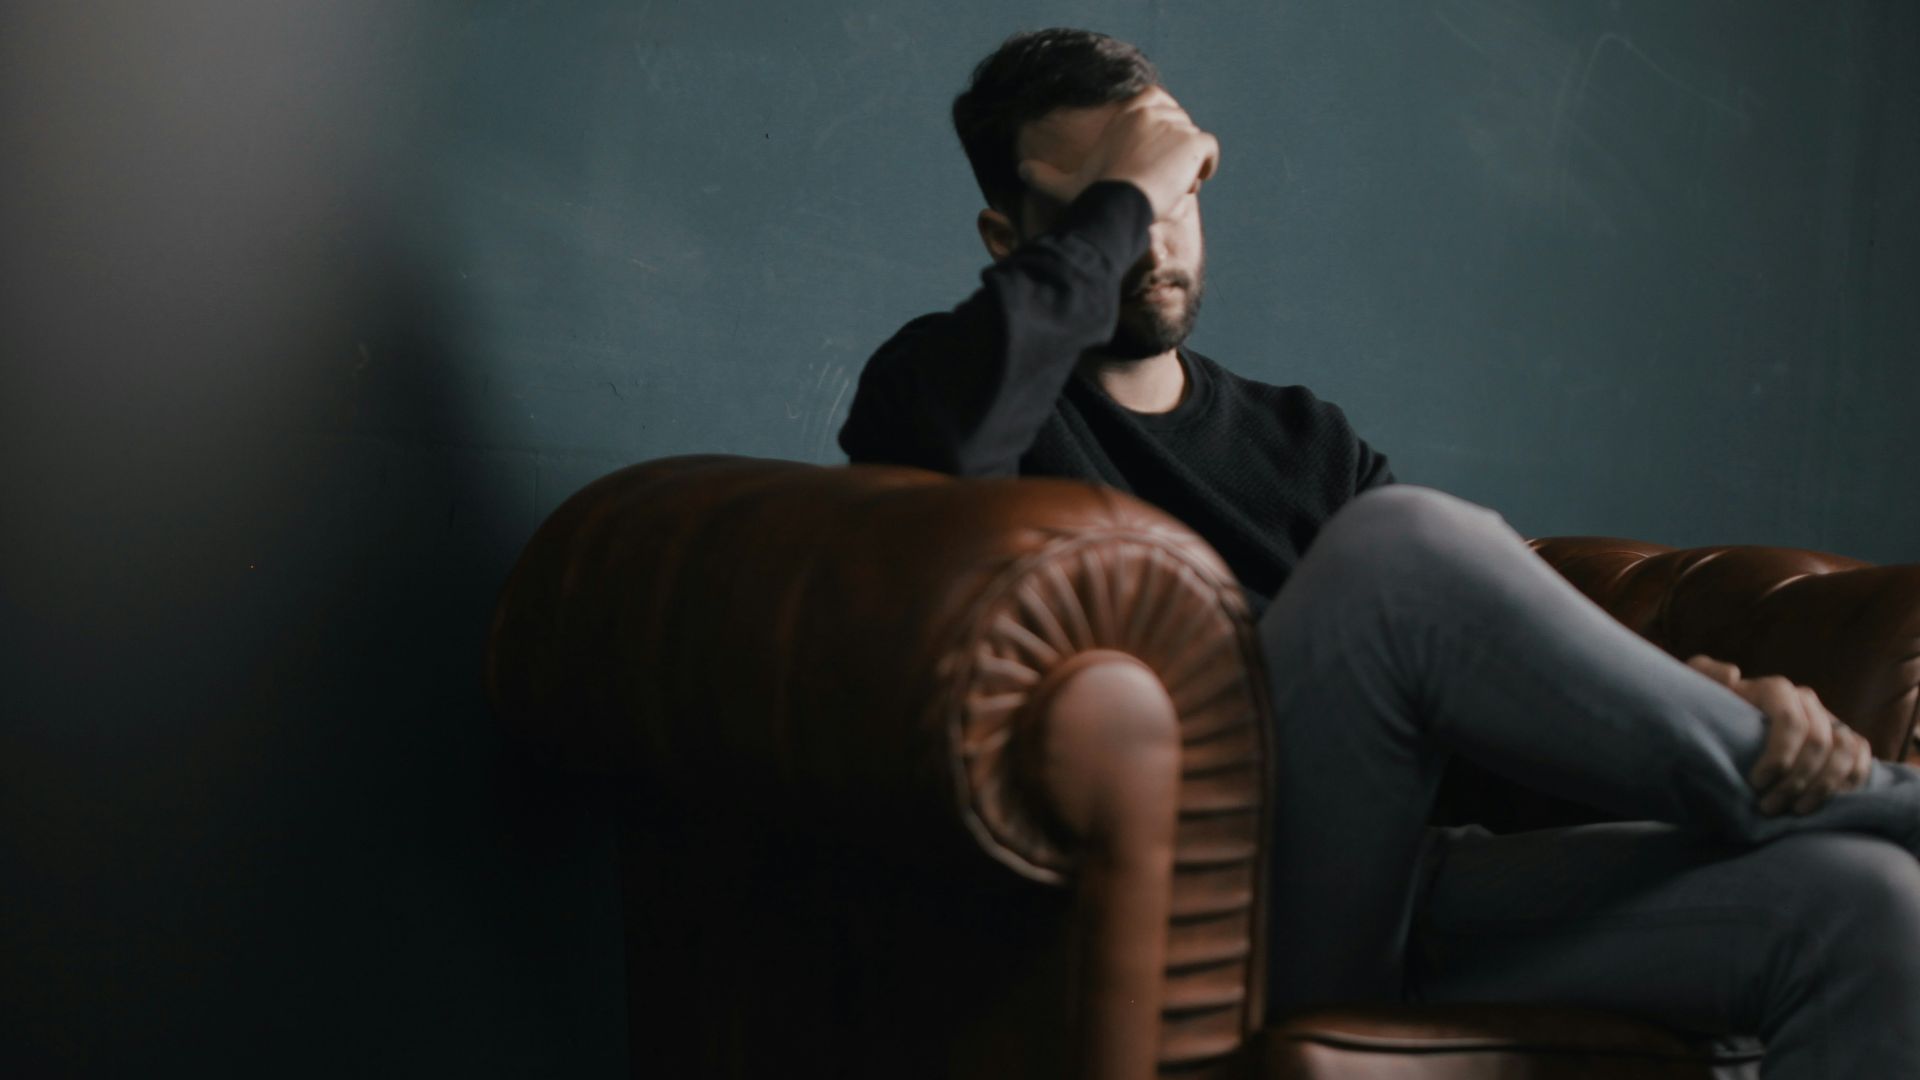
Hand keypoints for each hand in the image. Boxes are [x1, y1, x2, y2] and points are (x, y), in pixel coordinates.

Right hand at [1018, 86, 1219, 220]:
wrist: (1117, 204)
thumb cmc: (1092, 195)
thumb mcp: (1065, 184)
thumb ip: (1044, 176)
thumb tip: (1020, 171)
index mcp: (1129, 111)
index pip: (1157, 105)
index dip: (1158, 132)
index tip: (1150, 158)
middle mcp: (1153, 110)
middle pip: (1178, 126)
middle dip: (1173, 151)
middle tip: (1158, 181)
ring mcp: (1175, 123)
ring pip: (1192, 142)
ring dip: (1186, 165)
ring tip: (1169, 188)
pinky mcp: (1194, 141)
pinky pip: (1209, 150)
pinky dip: (1205, 167)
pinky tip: (1189, 184)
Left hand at [1686, 655, 1872, 814]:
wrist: (1724, 729)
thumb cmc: (1709, 713)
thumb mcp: (1696, 690)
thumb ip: (1704, 674)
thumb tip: (1732, 675)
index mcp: (1774, 690)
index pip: (1791, 720)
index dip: (1779, 755)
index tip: (1756, 783)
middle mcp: (1806, 701)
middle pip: (1817, 742)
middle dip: (1796, 780)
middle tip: (1768, 807)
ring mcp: (1828, 719)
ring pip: (1844, 751)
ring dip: (1824, 786)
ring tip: (1795, 811)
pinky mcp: (1843, 739)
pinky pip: (1861, 756)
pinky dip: (1850, 780)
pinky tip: (1825, 802)